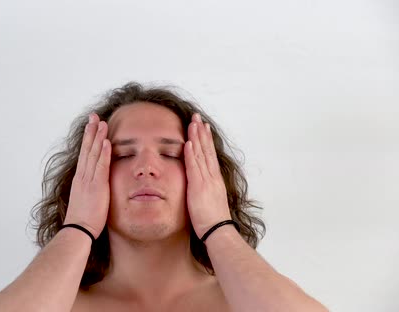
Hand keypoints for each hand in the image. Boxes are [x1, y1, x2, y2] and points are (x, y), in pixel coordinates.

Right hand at [63, 113, 110, 238]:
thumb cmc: (82, 221)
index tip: (91, 126)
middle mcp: (83, 176)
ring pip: (93, 154)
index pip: (85, 155)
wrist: (77, 230)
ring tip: (101, 122)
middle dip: (91, 132)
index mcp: (80, 179)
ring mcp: (89, 180)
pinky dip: (104, 153)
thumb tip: (94, 190)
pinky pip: (101, 166)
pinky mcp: (97, 186)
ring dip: (98, 137)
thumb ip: (90, 192)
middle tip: (94, 116)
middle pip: (87, 149)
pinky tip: (107, 142)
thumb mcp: (85, 202)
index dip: (88, 139)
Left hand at [184, 113, 231, 238]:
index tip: (202, 127)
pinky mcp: (198, 187)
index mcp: (214, 181)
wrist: (219, 233)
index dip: (205, 140)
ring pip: (201, 154)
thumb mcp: (210, 203)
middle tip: (197, 117)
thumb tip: (202, 190)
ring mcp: (206, 181)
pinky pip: (194, 167)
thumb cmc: (214, 223)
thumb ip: (206, 193)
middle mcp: (212, 177)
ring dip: (196, 137)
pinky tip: (187, 142)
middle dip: (201, 132)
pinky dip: (191, 154)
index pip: (209, 155)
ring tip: (192, 122)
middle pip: (206, 150)